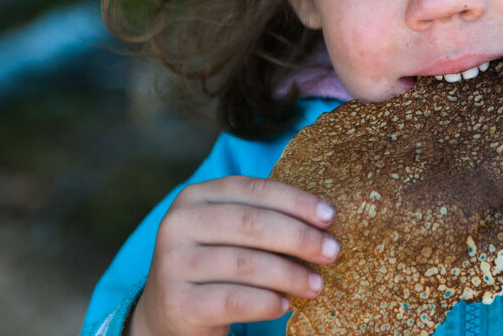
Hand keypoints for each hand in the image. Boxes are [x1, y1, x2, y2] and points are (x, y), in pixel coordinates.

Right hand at [129, 176, 339, 335]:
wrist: (170, 313)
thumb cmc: (215, 265)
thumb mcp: (230, 233)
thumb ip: (263, 218)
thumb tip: (324, 218)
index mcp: (195, 196)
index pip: (253, 189)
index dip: (296, 200)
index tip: (330, 215)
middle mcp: (178, 224)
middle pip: (252, 223)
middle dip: (299, 237)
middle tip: (332, 251)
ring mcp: (172, 264)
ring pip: (245, 263)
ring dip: (290, 274)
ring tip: (316, 284)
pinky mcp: (177, 303)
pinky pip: (233, 300)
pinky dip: (266, 302)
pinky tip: (285, 304)